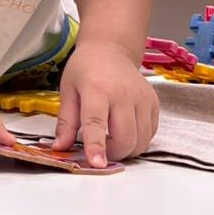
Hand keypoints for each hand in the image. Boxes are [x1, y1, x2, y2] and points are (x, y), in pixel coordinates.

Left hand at [53, 41, 158, 166]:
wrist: (110, 49)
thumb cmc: (85, 69)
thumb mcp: (68, 91)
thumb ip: (65, 122)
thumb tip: (60, 148)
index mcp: (97, 89)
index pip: (96, 123)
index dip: (96, 146)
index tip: (97, 164)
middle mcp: (123, 94)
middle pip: (125, 138)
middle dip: (113, 153)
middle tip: (101, 150)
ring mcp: (142, 99)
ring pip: (140, 140)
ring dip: (127, 150)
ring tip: (112, 140)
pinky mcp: (154, 103)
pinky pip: (150, 133)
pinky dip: (138, 140)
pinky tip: (125, 130)